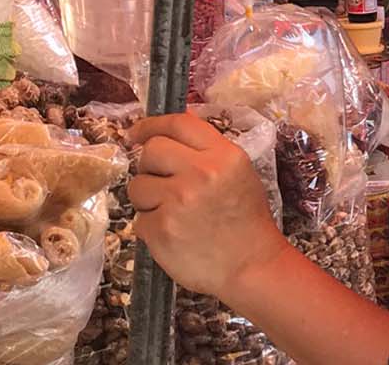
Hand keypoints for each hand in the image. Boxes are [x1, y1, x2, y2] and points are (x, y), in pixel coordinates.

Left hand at [128, 115, 290, 297]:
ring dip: (148, 198)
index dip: (152, 124)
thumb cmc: (246, 219)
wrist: (251, 265)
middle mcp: (201, 172)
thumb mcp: (239, 173)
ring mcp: (178, 201)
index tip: (137, 132)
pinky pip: (139, 218)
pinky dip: (152, 227)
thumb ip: (207, 153)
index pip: (179, 123)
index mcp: (224, 155)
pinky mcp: (161, 229)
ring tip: (172, 212)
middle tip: (162, 183)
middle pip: (152, 151)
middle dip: (150, 166)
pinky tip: (174, 234)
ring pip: (137, 185)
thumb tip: (167, 135)